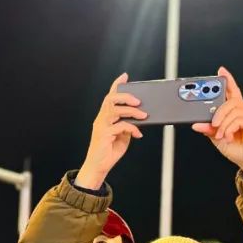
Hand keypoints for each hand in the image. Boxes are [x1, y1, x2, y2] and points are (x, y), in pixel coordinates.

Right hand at [74, 74, 146, 189]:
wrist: (99, 167)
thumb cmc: (109, 151)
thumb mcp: (122, 136)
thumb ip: (128, 126)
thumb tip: (138, 119)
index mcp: (105, 117)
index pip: (109, 97)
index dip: (116, 86)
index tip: (124, 76)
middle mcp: (101, 119)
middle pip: (111, 99)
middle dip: (126, 96)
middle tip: (138, 101)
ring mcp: (101, 126)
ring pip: (115, 110)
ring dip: (131, 111)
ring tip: (143, 115)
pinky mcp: (104, 135)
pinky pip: (120, 126)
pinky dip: (132, 128)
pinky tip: (138, 134)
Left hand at [192, 67, 242, 181]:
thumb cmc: (239, 150)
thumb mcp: (217, 138)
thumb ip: (209, 129)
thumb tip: (196, 124)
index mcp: (238, 113)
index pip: (233, 93)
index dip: (228, 81)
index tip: (221, 71)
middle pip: (230, 101)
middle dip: (217, 112)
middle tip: (213, 125)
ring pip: (233, 110)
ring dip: (222, 124)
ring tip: (220, 135)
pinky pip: (239, 118)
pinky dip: (229, 128)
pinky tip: (227, 136)